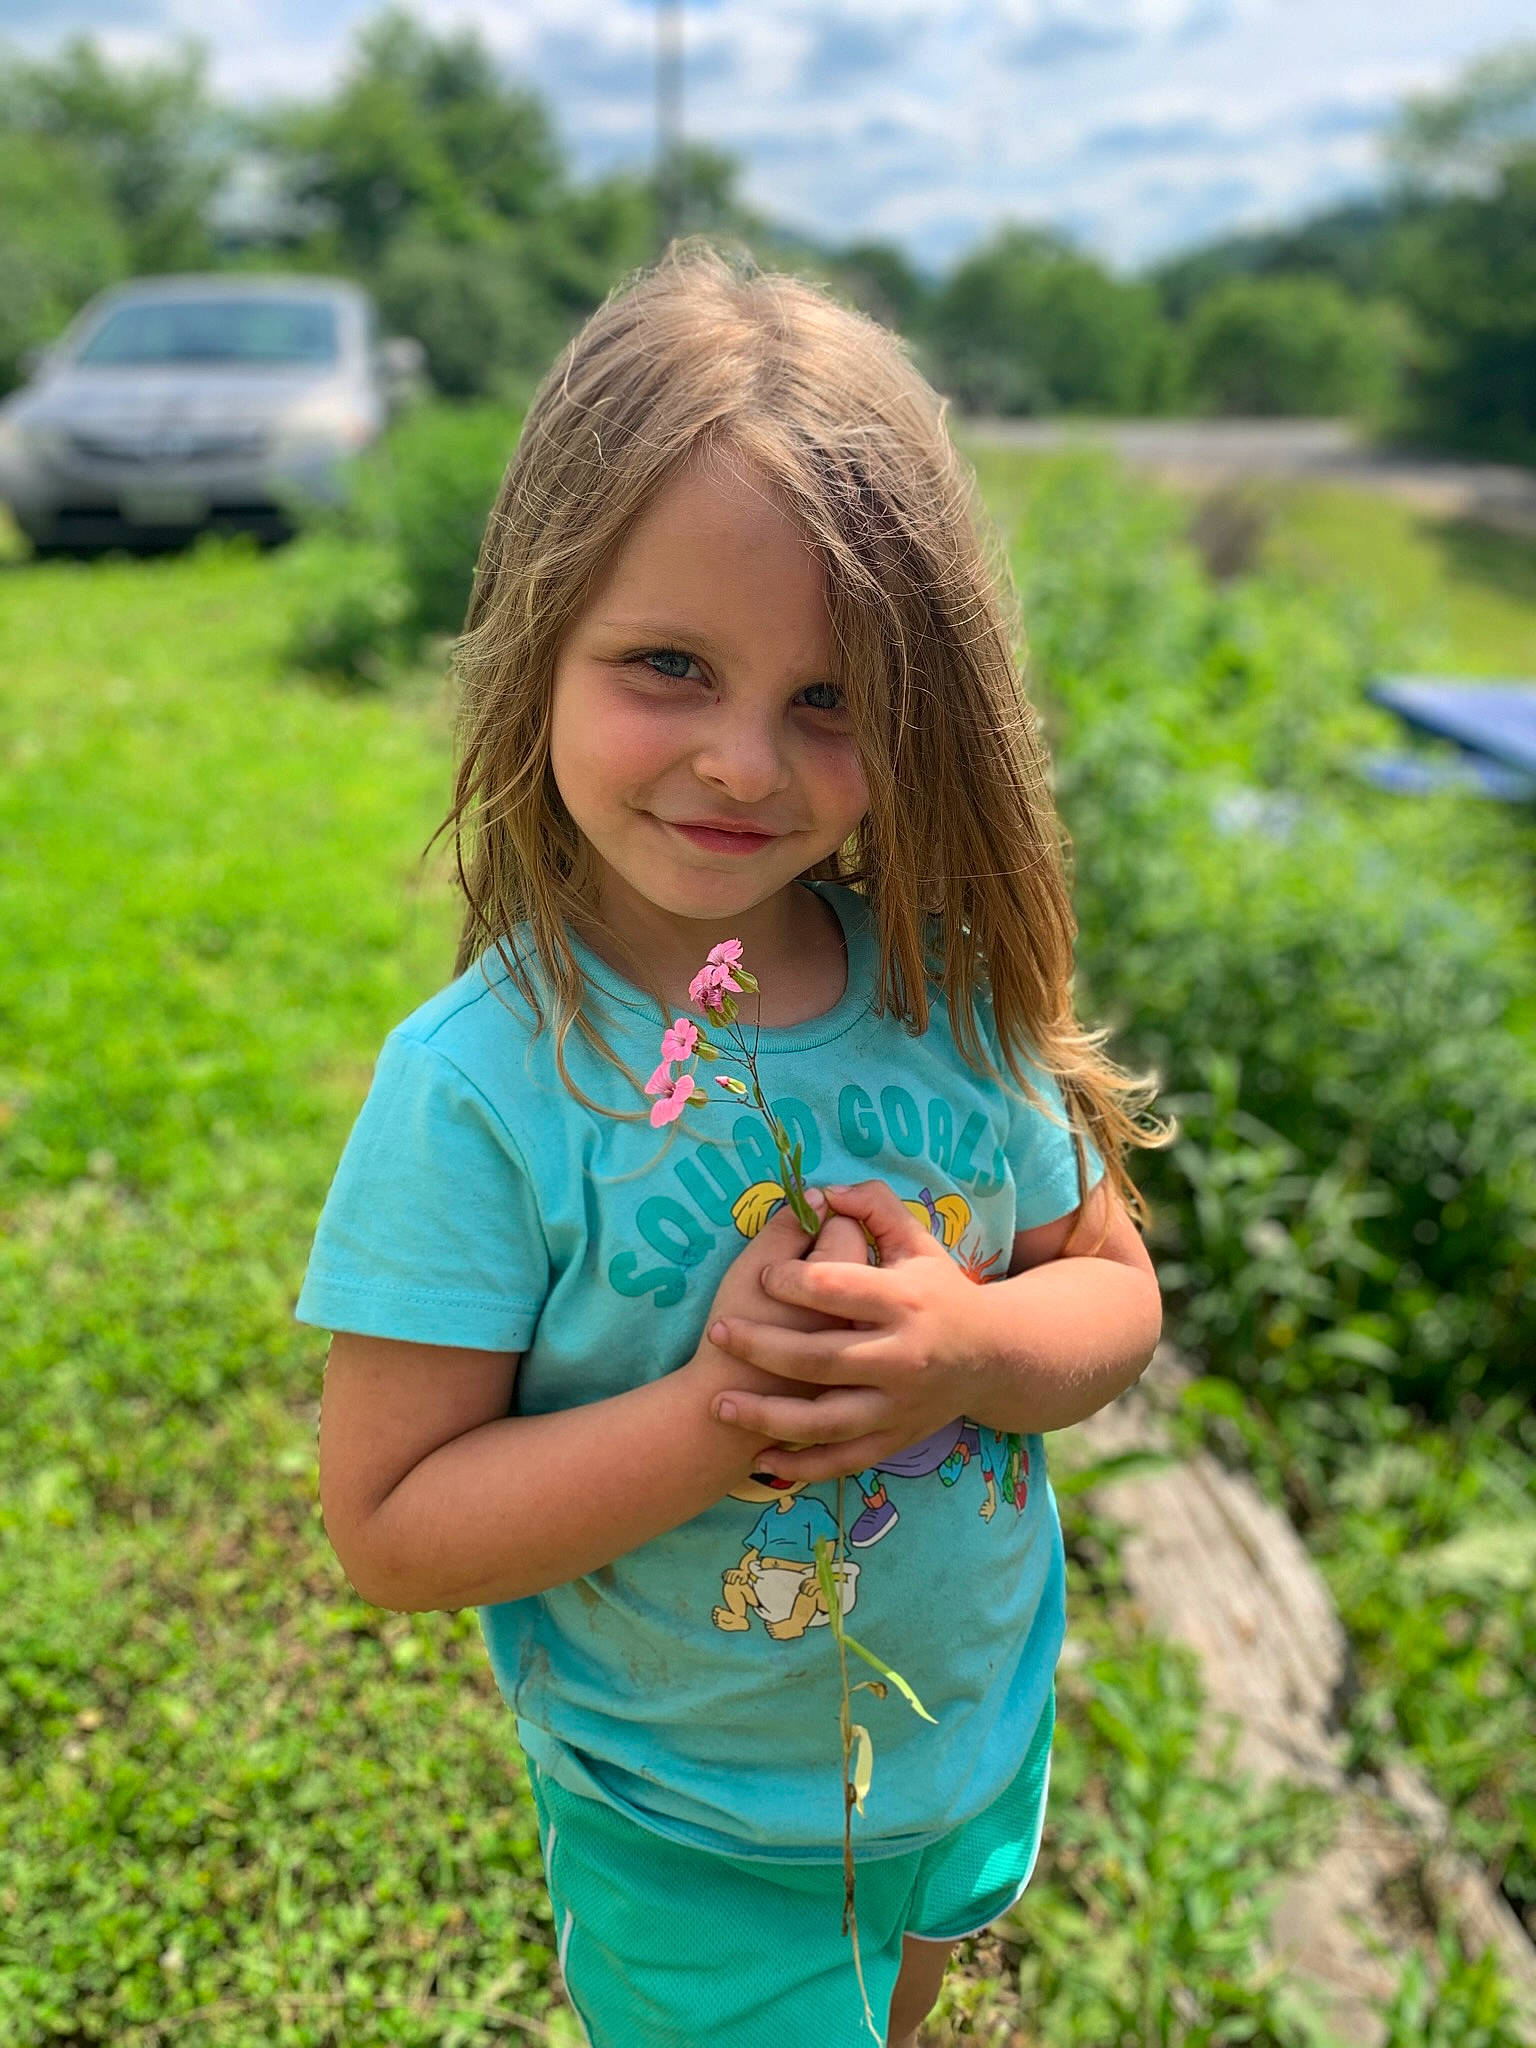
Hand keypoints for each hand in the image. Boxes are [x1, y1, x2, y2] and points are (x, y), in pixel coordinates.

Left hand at [705, 1180, 1000, 1481]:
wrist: (994, 1358)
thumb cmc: (941, 1292)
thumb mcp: (917, 1242)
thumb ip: (874, 1208)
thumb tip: (824, 1191)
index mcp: (905, 1301)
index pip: (835, 1288)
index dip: (790, 1280)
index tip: (763, 1277)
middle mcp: (902, 1357)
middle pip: (819, 1356)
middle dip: (761, 1346)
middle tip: (717, 1332)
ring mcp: (897, 1405)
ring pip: (824, 1419)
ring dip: (767, 1415)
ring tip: (720, 1403)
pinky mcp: (894, 1439)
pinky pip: (842, 1460)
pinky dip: (801, 1465)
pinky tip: (760, 1460)